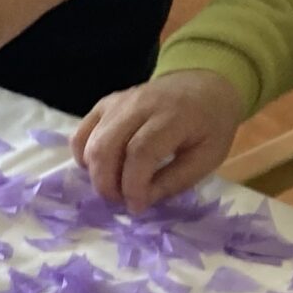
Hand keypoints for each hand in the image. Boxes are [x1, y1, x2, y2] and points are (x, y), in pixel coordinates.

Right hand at [73, 70, 245, 209]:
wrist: (206, 86)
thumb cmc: (210, 125)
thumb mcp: (207, 158)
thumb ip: (174, 181)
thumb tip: (139, 201)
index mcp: (173, 116)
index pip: (140, 152)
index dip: (133, 185)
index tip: (136, 206)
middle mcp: (141, 104)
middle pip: (106, 147)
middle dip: (107, 183)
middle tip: (120, 201)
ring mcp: (119, 102)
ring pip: (90, 141)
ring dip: (95, 173)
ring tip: (113, 187)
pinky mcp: (106, 104)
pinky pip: (82, 132)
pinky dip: (83, 155)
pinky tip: (97, 169)